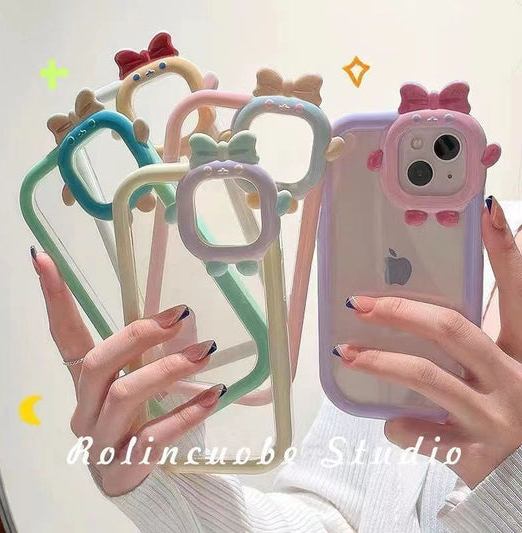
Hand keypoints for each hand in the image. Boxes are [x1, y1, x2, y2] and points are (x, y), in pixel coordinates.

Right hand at [31, 251, 223, 495]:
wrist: (130, 479)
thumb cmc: (133, 418)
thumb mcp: (132, 381)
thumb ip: (143, 353)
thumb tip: (181, 314)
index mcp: (84, 382)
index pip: (64, 336)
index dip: (54, 299)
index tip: (41, 257)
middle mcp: (84, 408)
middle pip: (98, 363)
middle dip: (139, 335)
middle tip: (181, 316)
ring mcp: (100, 439)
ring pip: (124, 394)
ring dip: (168, 370)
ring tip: (205, 353)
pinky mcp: (123, 464)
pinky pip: (154, 435)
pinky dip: (186, 412)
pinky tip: (213, 395)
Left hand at [334, 197, 521, 487]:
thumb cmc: (514, 414)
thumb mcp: (509, 370)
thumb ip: (482, 341)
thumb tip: (429, 309)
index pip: (518, 292)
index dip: (505, 250)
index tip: (486, 209)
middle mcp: (515, 380)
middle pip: (451, 329)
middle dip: (400, 310)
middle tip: (360, 302)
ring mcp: (495, 419)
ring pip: (425, 376)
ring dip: (378, 361)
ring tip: (345, 351)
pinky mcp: (473, 454)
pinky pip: (418, 431)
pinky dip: (398, 425)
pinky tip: (392, 422)